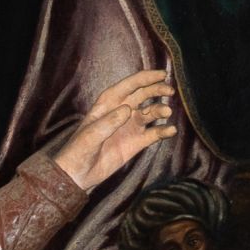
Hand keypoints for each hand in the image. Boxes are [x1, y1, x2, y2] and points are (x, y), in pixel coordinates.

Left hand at [49, 68, 174, 197]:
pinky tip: (171, 130)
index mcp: (108, 103)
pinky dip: (164, 130)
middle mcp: (122, 111)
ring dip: (160, 110)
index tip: (162, 75)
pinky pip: (154, 133)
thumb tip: (128, 109)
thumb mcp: (91, 135)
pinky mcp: (137, 142)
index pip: (130, 85)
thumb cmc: (79, 149)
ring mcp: (131, 126)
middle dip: (157, 90)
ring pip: (151, 112)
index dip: (146, 78)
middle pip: (143, 95)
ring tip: (167, 112)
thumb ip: (109, 122)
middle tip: (170, 91)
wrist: (79, 174)